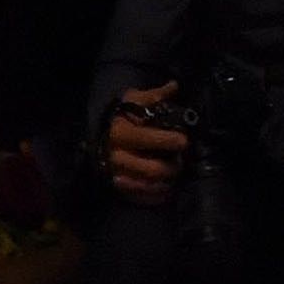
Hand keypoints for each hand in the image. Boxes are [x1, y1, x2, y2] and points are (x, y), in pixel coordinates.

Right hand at [101, 84, 186, 204]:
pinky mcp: (118, 187)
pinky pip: (140, 197)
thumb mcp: (135, 101)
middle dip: (172, 167)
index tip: (183, 140)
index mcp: (121, 133)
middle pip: (152, 169)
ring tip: (175, 174)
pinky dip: (157, 196)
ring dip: (167, 181)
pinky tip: (166, 189)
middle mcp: (116, 155)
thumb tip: (175, 85)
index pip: (148, 139)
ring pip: (148, 185)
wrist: (101, 134)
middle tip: (181, 161)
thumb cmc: (122, 117)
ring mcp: (117, 173)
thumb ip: (155, 96)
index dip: (170, 141)